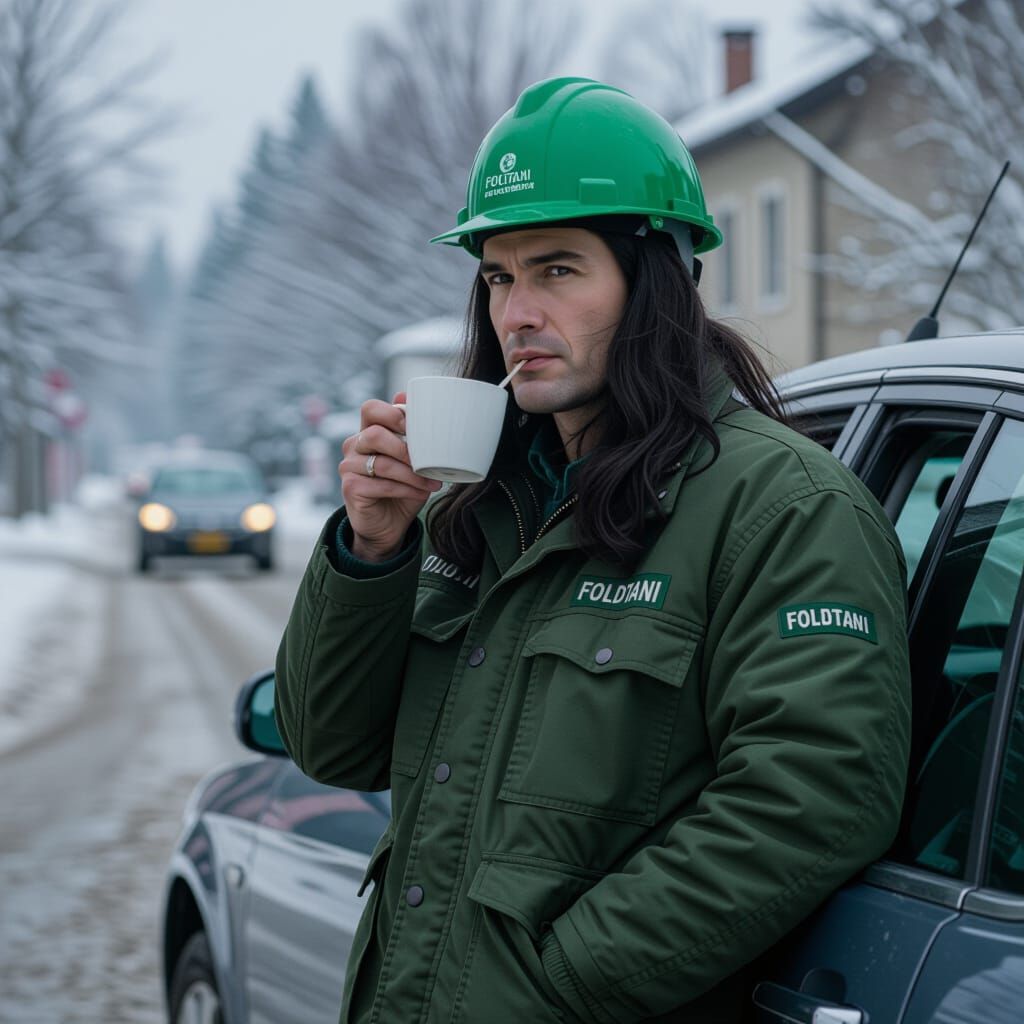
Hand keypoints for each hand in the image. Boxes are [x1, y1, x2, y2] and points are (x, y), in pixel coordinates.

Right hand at [340, 394, 440, 561]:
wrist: (389, 524)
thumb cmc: (402, 488)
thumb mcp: (412, 460)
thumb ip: (410, 433)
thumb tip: (406, 398)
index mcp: (368, 432)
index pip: (371, 409)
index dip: (393, 414)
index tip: (418, 428)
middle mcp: (354, 446)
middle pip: (374, 434)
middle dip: (404, 448)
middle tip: (427, 460)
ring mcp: (349, 466)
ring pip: (382, 463)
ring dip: (412, 474)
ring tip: (431, 482)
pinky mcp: (350, 487)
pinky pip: (382, 484)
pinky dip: (406, 489)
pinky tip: (420, 493)